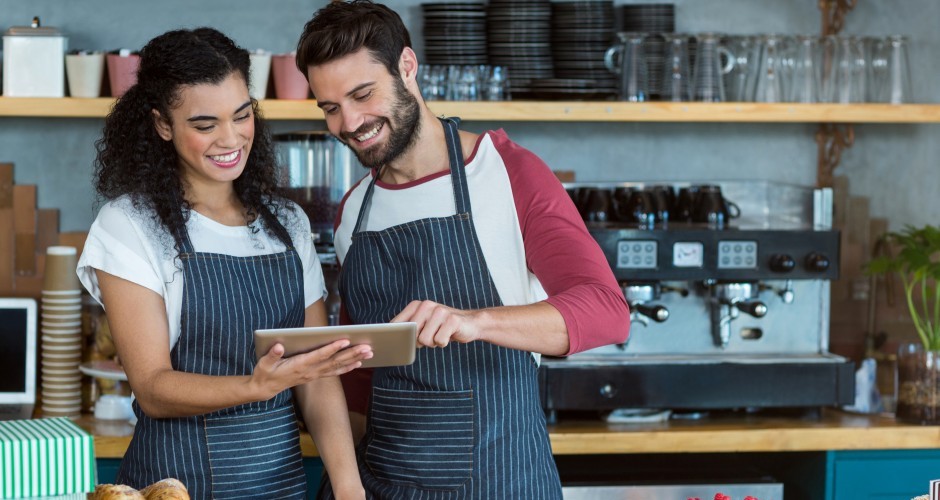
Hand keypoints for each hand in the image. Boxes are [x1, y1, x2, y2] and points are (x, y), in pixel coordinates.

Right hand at [251, 340, 372, 398]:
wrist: (265, 388)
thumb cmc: (265, 373)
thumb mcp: (264, 363)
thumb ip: (272, 355)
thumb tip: (278, 346)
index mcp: (299, 365)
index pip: (319, 355)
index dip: (332, 348)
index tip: (344, 340)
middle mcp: (310, 371)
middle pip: (334, 361)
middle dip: (351, 354)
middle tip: (367, 347)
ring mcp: (314, 375)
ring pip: (337, 367)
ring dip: (354, 359)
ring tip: (368, 353)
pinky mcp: (315, 376)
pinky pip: (334, 372)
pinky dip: (347, 367)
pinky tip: (358, 363)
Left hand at [392, 300, 481, 347]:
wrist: (469, 323)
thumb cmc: (441, 326)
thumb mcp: (422, 324)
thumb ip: (407, 328)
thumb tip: (392, 340)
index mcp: (416, 305)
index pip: (397, 324)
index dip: (397, 337)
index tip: (397, 343)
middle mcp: (426, 305)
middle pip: (411, 335)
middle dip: (420, 341)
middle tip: (430, 335)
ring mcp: (440, 311)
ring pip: (425, 340)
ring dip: (433, 342)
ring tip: (440, 334)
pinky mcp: (452, 320)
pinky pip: (440, 341)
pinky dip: (443, 343)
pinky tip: (449, 335)